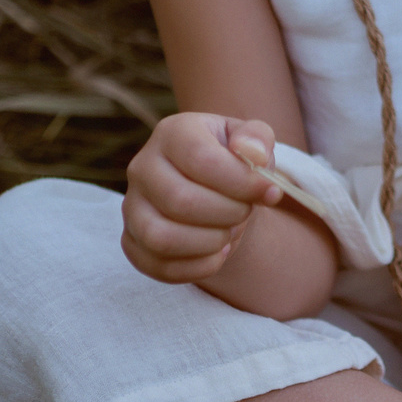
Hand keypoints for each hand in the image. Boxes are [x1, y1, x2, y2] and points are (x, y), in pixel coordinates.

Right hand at [121, 113, 286, 283]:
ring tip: (230, 231)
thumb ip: (257, 138)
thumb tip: (254, 155)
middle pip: (181, 201)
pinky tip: (219, 253)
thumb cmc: (233, 161)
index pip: (201, 160)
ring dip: (210, 242)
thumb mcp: (252, 139)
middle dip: (228, 213)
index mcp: (172, 133)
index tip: (270, 192)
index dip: (242, 182)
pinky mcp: (132, 241)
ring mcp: (132, 207)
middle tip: (245, 211)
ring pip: (162, 238)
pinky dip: (198, 267)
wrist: (213, 190)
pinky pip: (158, 265)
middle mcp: (142, 167)